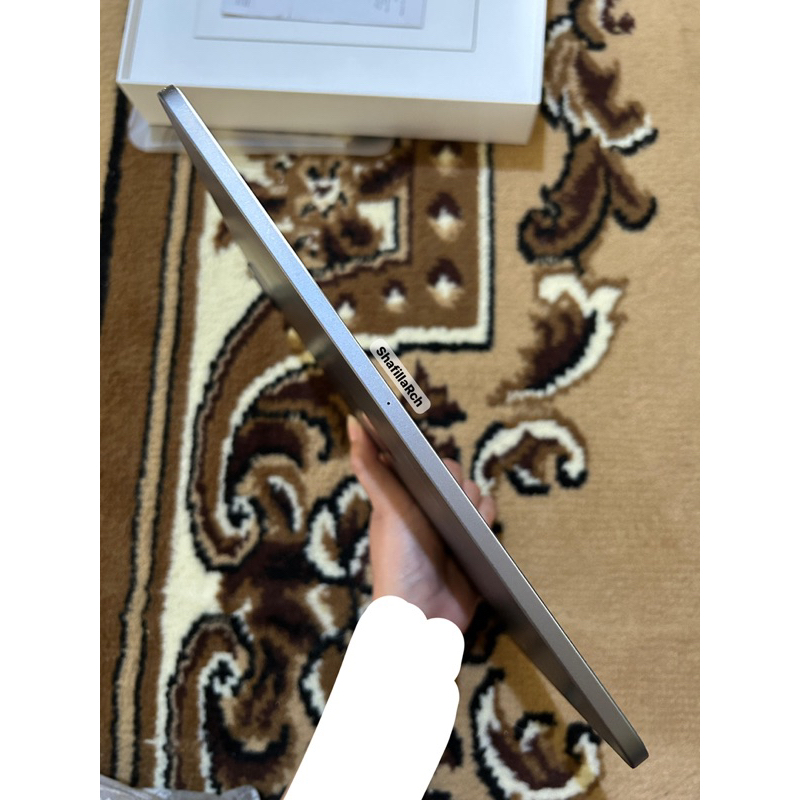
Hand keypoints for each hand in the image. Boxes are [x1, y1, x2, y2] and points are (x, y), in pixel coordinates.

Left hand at [347, 415, 495, 632]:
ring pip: (473, 490)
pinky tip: (476, 530)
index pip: (421, 459)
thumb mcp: (385, 507)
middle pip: (452, 473)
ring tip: (460, 522)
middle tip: (444, 503)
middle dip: (454, 482)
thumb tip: (353, 421)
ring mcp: (451, 524)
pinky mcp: (474, 540)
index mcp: (403, 496)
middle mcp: (427, 507)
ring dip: (472, 500)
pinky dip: (486, 517)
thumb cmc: (397, 562)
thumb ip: (370, 465)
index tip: (431, 467)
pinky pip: (488, 513)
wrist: (426, 616)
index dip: (428, 457)